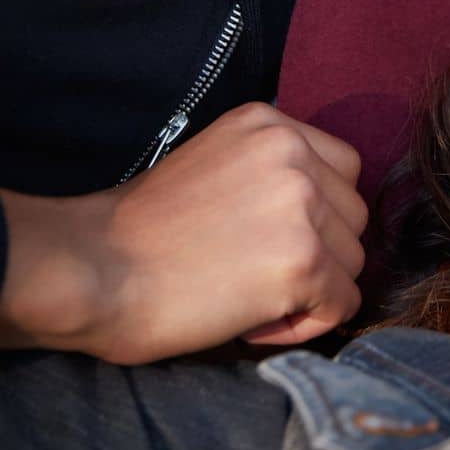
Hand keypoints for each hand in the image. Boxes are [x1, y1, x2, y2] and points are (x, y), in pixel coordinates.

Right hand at [0, 103, 367, 363]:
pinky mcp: (304, 261)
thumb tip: (318, 213)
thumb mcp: (214, 163)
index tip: (269, 240)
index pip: (342, 169)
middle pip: (352, 216)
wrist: (95, 268)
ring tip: (250, 297)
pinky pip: (343, 304)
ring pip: (353, 262)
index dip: (316, 214)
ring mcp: (302, 204)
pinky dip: (305, 326)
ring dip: (312, 291)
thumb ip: (268, 171)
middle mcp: (293, 152)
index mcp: (269, 122)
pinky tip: (253, 321)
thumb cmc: (140, 231)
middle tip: (255, 275)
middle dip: (318, 253)